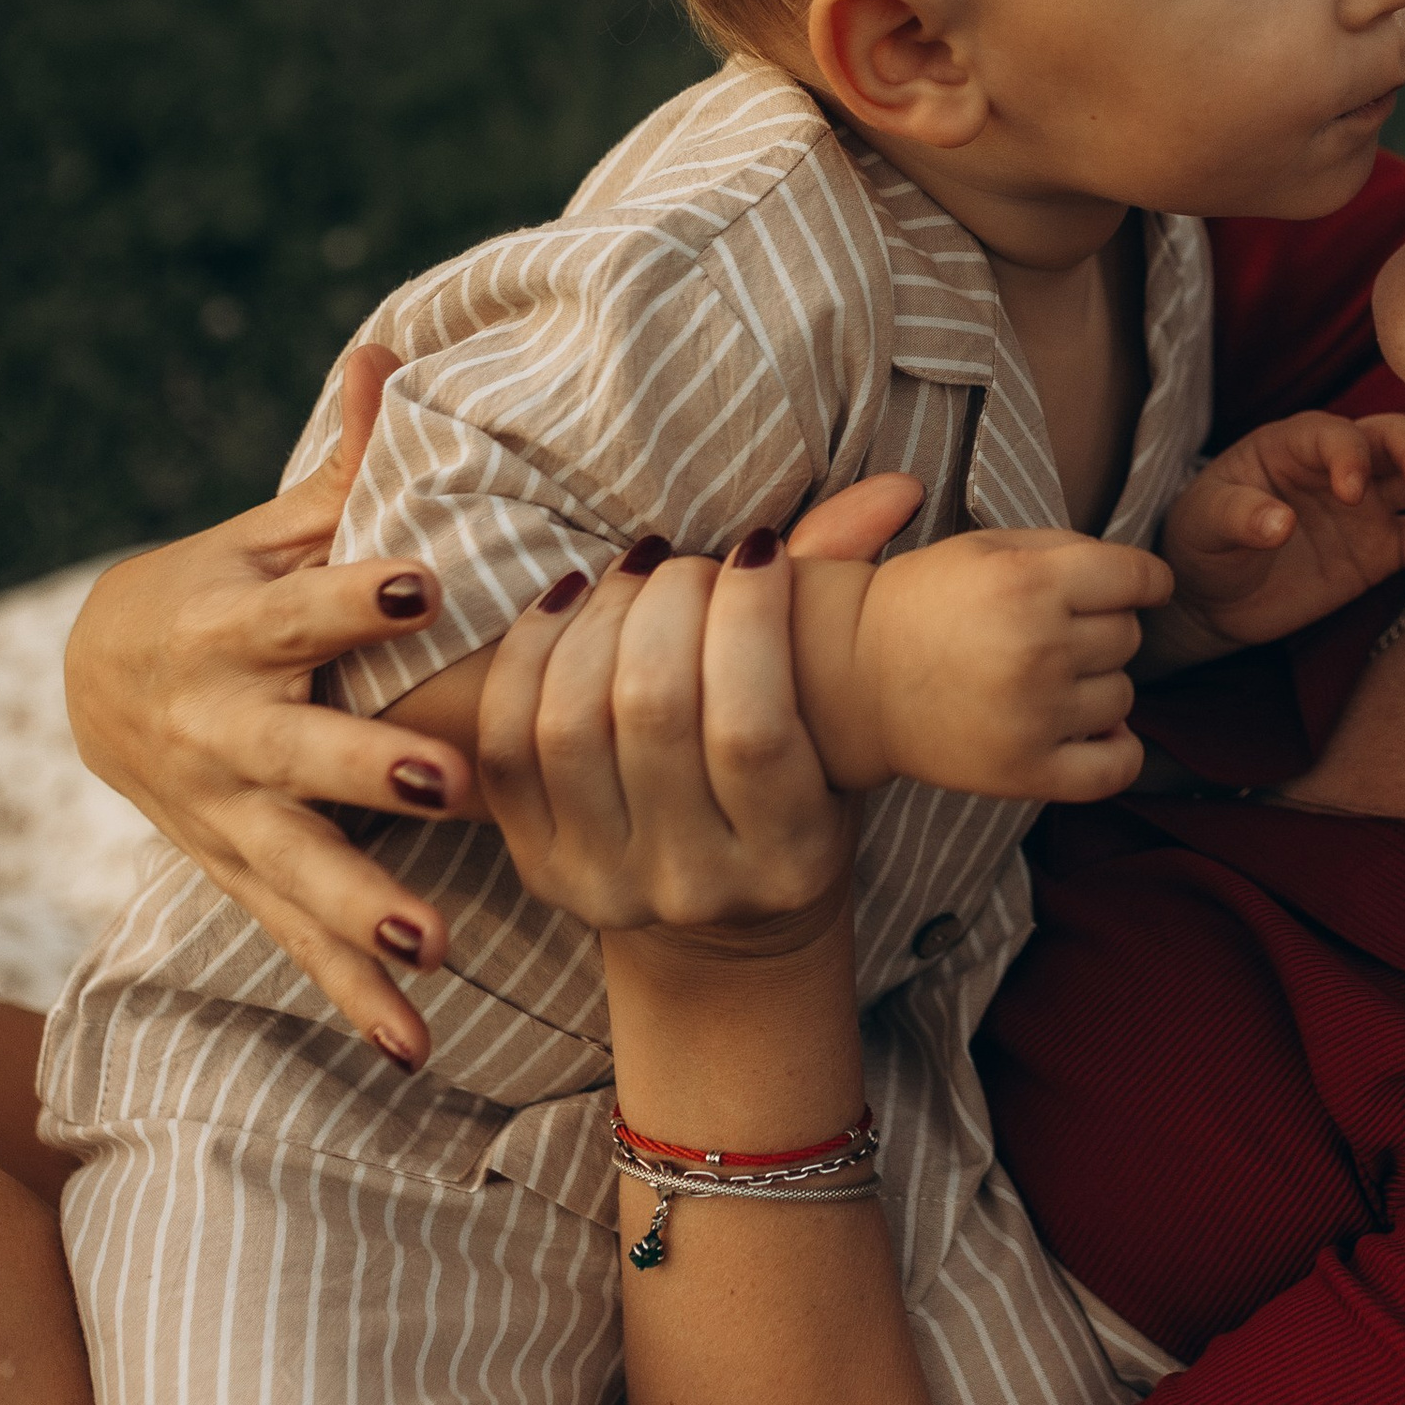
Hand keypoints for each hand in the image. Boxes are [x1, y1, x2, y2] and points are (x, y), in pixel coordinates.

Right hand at [59, 348, 471, 1060]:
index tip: (419, 579)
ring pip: (295, 869)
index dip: (350, 592)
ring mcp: (230, 816)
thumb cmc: (222, 586)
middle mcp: (226, 730)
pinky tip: (416, 1044)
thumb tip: (387, 351)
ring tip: (436, 943)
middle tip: (447, 788)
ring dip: (363, 911)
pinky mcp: (243, 878)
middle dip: (366, 774)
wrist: (100, 683)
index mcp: (235, 628)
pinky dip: (353, 998)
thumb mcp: (262, 529)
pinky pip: (300, 946)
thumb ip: (343, 466)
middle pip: (297, 755)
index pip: (297, 607)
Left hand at [479, 535, 863, 944]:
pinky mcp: (539, 868)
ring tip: (634, 575)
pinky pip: (508, 745)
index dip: (747, 616)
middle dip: (668, 603)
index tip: (758, 549)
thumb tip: (896, 487)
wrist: (724, 917)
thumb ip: (848, 601)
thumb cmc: (798, 783)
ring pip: (571, 725)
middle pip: (653, 715)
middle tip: (686, 562)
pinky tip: (572, 600)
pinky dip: (530, 653)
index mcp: (791, 858)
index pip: (752, 728)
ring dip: (599, 619)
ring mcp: (606, 884)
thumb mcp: (838, 721)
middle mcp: (695, 885)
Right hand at [848, 526, 1173, 804]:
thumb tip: (1145, 582)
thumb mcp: (988, 547)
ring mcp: (1034, 715)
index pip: (1138, 577)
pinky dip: (1119, 750)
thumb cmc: (925, 604)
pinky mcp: (1026, 772)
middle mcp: (1037, 647)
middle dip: (1102, 628)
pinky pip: (1117, 767)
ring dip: (1097, 685)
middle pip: (1129, 636)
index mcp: (1027, 582)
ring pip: (1124, 696)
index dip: (1147, 580)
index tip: (1142, 587)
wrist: (853, 678)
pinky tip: (1094, 731)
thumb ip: (1068, 548)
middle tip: (1051, 632)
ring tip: (1047, 678)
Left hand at [1155, 410, 1404, 663]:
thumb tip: (1279, 523)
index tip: (1350, 494)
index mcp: (1294, 444)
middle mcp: (1340, 464)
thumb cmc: (1201, 541)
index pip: (1335, 433)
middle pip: (1398, 438)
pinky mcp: (1382, 548)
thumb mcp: (1203, 524)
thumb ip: (1237, 516)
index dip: (1350, 455)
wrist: (1211, 597)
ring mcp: (1368, 505)